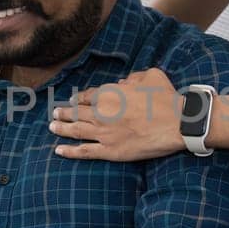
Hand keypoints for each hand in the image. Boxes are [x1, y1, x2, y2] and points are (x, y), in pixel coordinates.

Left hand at [49, 68, 186, 161]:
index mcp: (109, 93)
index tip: (73, 100)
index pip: (87, 95)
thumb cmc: (166, 98)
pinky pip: (84, 151)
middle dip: (64, 112)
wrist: (177, 123)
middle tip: (55, 113)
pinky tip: (58, 150)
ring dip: (61, 128)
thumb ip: (133, 77)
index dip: (79, 98)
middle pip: (76, 112)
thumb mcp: (151, 76)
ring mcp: (103, 133)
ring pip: (75, 130)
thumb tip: (123, 82)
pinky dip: (69, 151)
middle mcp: (101, 112)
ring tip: (52, 127)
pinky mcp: (110, 151)